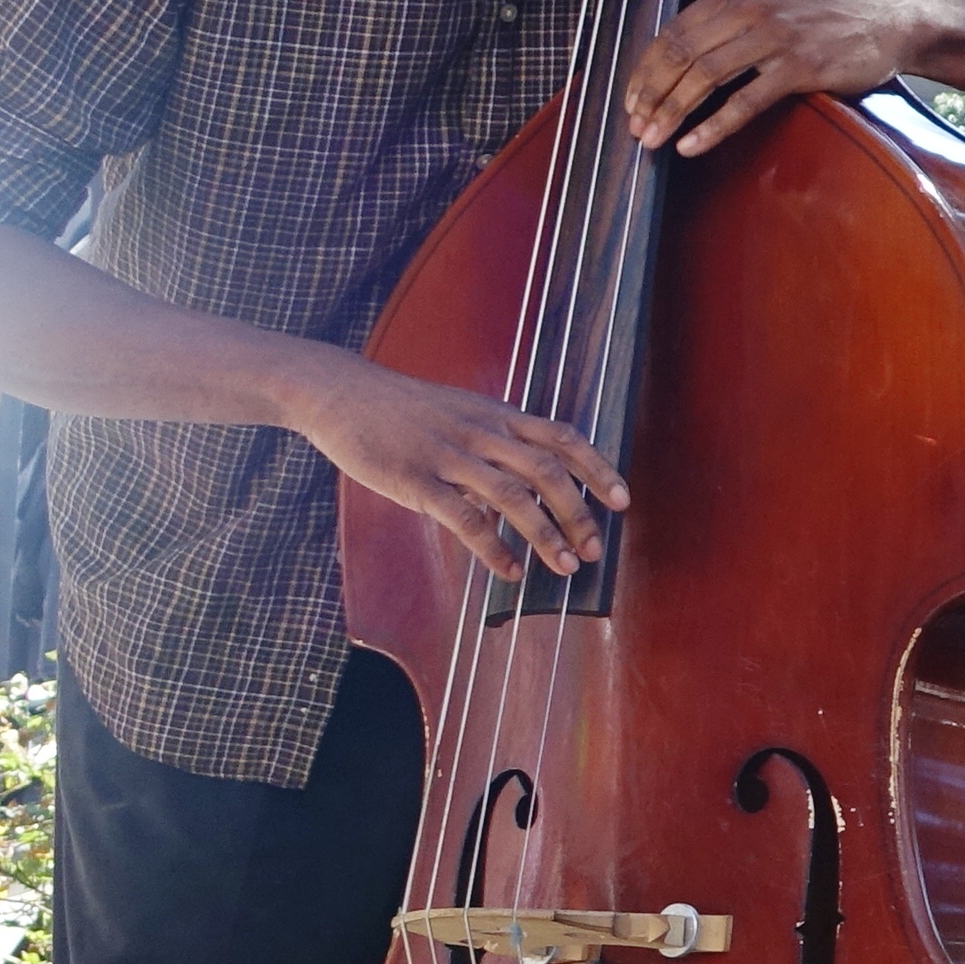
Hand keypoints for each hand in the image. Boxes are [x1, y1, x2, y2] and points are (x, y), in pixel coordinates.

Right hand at [288, 349, 627, 579]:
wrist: (342, 393)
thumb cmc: (406, 410)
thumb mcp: (463, 413)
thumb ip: (499, 441)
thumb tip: (533, 483)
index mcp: (499, 416)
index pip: (564, 438)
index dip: (598, 469)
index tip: (622, 501)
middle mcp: (483, 432)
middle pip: (548, 472)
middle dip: (579, 514)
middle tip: (596, 550)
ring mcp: (450, 455)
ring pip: (514, 496)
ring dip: (546, 535)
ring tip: (566, 567)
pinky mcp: (416, 478)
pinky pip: (465, 517)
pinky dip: (494, 548)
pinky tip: (510, 570)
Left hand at [626, 0, 914, 156]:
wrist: (881, 25)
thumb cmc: (816, 10)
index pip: (674, 30)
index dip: (646, 67)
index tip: (631, 98)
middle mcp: (751, 9)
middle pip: (684, 54)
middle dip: (653, 93)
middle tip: (635, 125)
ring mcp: (776, 38)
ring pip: (707, 77)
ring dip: (674, 111)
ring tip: (653, 139)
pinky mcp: (799, 67)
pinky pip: (747, 101)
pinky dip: (714, 126)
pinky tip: (692, 145)